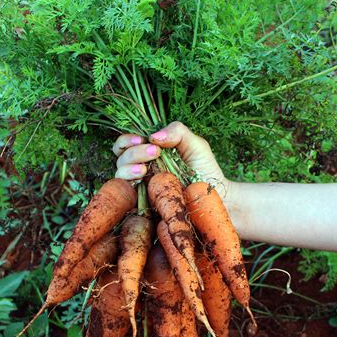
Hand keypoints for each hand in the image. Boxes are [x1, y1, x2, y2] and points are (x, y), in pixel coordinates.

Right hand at [112, 121, 227, 191]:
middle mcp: (141, 169)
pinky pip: (126, 196)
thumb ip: (177, 132)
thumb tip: (153, 136)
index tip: (141, 139)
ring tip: (145, 169)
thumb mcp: (195, 144)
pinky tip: (142, 179)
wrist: (216, 197)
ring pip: (119, 175)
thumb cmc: (204, 169)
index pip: (125, 145)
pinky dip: (129, 185)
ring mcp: (141, 188)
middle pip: (120, 158)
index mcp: (149, 153)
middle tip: (155, 152)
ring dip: (128, 168)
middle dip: (134, 152)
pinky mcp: (142, 205)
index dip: (127, 140)